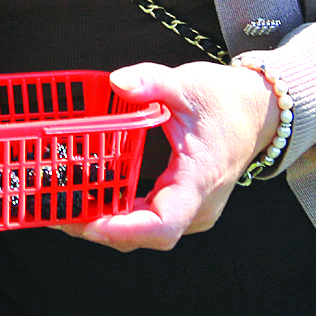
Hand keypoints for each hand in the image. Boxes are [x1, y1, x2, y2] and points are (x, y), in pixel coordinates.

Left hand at [56, 60, 280, 251]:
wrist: (258, 110)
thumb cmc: (224, 99)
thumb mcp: (187, 83)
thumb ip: (151, 81)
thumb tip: (117, 82)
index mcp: (199, 180)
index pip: (162, 224)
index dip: (123, 230)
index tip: (88, 223)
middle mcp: (199, 206)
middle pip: (147, 234)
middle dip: (102, 227)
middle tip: (57, 212)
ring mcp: (195, 210)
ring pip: (148, 232)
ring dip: (109, 224)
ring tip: (65, 208)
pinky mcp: (187, 205)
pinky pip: (152, 220)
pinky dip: (122, 215)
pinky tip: (94, 199)